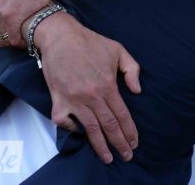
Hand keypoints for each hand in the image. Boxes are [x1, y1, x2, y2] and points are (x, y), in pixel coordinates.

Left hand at [0, 0, 50, 47]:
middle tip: (18, 41)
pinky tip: (29, 41)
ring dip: (13, 42)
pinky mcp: (12, 19)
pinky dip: (21, 42)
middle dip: (5, 40)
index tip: (10, 34)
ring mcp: (0, 14)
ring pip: (3, 39)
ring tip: (24, 42)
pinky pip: (14, 38)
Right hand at [35, 12, 141, 163]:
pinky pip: (64, 121)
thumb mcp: (118, 50)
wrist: (60, 36)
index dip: (130, 132)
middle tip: (126, 156)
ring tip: (107, 158)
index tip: (134, 143)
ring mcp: (73, 99)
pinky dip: (71, 129)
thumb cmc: (90, 42)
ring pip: (90, 129)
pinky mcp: (58, 99)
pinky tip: (80, 132)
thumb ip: (132, 70)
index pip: (122, 115)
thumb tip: (137, 91)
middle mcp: (92, 96)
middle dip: (119, 143)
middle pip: (108, 126)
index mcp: (108, 85)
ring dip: (99, 146)